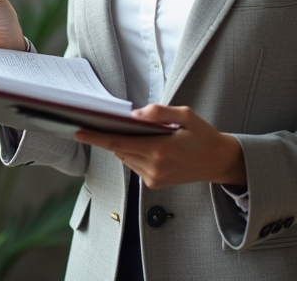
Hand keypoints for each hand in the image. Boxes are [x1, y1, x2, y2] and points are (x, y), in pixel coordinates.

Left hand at [73, 104, 245, 188]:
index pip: (119, 142)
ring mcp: (154, 178)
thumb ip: (159, 112)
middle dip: (106, 137)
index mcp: (160, 150)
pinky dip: (132, 153)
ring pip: (125, 158)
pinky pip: (134, 165)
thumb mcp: (186, 115)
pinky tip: (142, 144)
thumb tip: (134, 114)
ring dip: (121, 144)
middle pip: (118, 150)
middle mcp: (154, 167)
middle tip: (94, 123)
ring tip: (124, 130)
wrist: (218, 162)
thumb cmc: (203, 136)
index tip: (78, 131)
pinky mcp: (154, 184)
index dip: (96, 137)